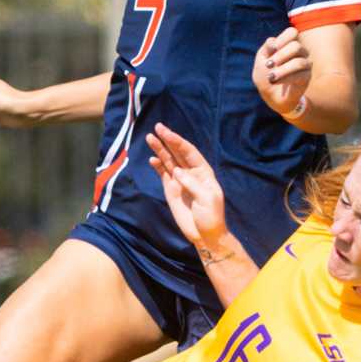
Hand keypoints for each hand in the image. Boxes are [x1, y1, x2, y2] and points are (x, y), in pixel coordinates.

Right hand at [144, 123, 231, 255]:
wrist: (204, 234)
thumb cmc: (211, 216)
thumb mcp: (206, 199)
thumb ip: (192, 184)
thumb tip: (177, 171)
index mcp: (203, 172)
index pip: (189, 152)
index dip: (178, 141)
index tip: (167, 133)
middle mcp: (191, 173)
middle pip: (177, 152)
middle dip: (167, 140)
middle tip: (157, 127)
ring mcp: (180, 180)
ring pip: (168, 161)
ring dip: (160, 149)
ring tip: (150, 138)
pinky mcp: (171, 190)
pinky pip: (163, 174)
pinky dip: (157, 166)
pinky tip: (152, 159)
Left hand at [251, 27, 310, 119]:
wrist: (271, 95)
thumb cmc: (266, 75)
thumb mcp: (261, 61)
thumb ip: (266, 49)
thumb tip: (274, 41)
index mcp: (287, 44)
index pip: (292, 32)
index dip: (283, 38)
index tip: (273, 48)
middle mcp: (299, 52)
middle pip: (296, 46)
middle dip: (280, 56)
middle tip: (269, 65)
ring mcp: (305, 64)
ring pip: (299, 62)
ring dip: (282, 70)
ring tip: (271, 77)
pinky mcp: (307, 77)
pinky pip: (300, 75)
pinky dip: (285, 78)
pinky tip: (276, 81)